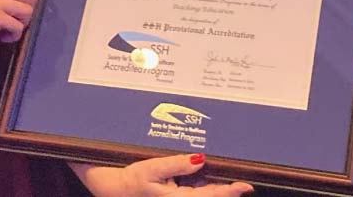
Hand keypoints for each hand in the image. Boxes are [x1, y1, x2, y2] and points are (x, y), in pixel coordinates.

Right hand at [72, 154, 252, 196]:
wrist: (107, 186)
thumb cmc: (126, 181)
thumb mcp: (150, 169)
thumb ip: (176, 165)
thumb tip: (200, 159)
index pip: (208, 196)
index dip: (228, 192)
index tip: (245, 186)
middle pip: (207, 195)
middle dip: (224, 188)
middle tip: (242, 179)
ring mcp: (174, 195)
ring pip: (200, 191)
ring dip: (212, 183)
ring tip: (226, 172)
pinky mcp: (171, 191)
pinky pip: (190, 187)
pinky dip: (198, 179)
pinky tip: (202, 168)